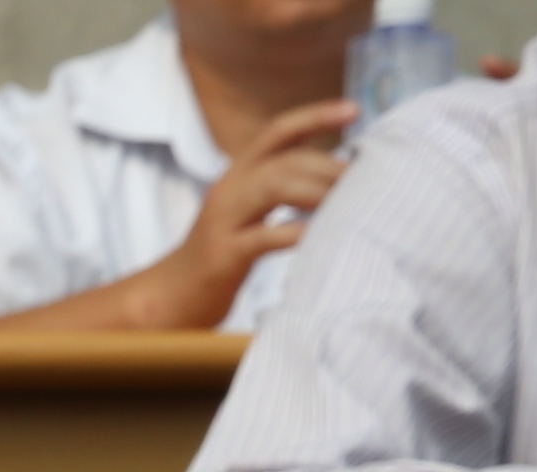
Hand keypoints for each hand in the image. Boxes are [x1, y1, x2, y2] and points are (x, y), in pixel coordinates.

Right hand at [120, 98, 353, 329]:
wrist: (171, 297)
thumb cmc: (222, 254)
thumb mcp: (247, 211)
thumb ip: (280, 188)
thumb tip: (338, 175)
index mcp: (236, 175)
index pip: (277, 132)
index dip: (315, 115)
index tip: (354, 109)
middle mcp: (228, 190)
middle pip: (284, 161)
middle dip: (330, 167)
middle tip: (366, 181)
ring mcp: (222, 222)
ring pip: (273, 187)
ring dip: (317, 192)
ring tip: (348, 204)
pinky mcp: (222, 256)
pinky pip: (263, 238)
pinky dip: (294, 233)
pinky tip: (317, 235)